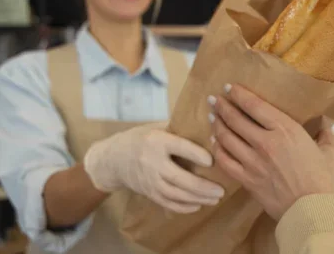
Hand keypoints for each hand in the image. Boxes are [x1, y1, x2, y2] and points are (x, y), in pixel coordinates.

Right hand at [83, 122, 224, 212]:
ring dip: (197, 198)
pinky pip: (167, 203)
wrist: (113, 159)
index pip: (179, 147)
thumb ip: (178, 129)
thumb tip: (208, 127)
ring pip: (175, 194)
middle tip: (220, 190)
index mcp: (156, 141)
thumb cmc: (141, 138)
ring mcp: (149, 180)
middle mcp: (152, 162)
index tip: (212, 160)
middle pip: (179, 177)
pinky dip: (184, 207)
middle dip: (202, 186)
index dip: (196, 154)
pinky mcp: (148, 193)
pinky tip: (198, 205)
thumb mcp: (156, 128)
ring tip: (215, 199)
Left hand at [208, 84, 333, 220]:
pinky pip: (225, 162)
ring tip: (212, 117)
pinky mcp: (247, 180)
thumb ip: (325, 135)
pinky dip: (218, 150)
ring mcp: (253, 162)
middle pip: (236, 119)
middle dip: (222, 107)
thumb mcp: (329, 153)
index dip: (239, 95)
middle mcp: (265, 142)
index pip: (255, 106)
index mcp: (286, 130)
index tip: (230, 88)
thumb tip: (328, 123)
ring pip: (226, 138)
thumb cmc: (325, 182)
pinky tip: (215, 144)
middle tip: (214, 99)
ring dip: (217, 126)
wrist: (313, 212)